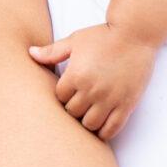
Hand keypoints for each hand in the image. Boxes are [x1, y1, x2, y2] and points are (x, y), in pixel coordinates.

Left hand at [30, 24, 152, 139]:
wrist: (135, 34)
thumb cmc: (103, 36)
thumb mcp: (75, 40)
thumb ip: (52, 51)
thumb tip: (30, 53)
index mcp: (76, 75)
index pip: (59, 98)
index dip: (63, 95)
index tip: (70, 90)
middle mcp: (91, 90)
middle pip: (73, 113)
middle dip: (74, 108)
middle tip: (80, 102)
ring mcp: (109, 99)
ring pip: (90, 125)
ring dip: (88, 121)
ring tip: (91, 112)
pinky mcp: (126, 104)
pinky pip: (111, 129)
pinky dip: (105, 132)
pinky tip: (103, 125)